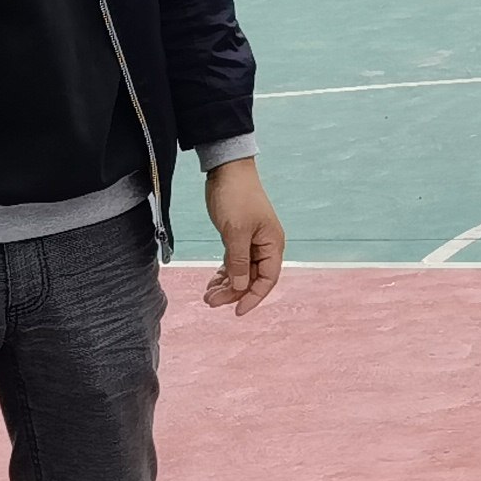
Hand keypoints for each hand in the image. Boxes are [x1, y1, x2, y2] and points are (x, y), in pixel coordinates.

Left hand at [201, 157, 284, 314]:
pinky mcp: (238, 237)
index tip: (237, 311)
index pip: (268, 279)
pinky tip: (211, 282)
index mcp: (272, 244)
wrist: (227, 169)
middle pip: (252, 278)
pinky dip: (223, 273)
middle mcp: (265, 246)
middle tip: (211, 302)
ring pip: (241, 272)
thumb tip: (239, 287)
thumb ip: (238, 262)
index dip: (254, 297)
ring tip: (208, 295)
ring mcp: (251, 242)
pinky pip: (233, 262)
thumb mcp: (236, 232)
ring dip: (226, 285)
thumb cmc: (236, 196)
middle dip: (233, 292)